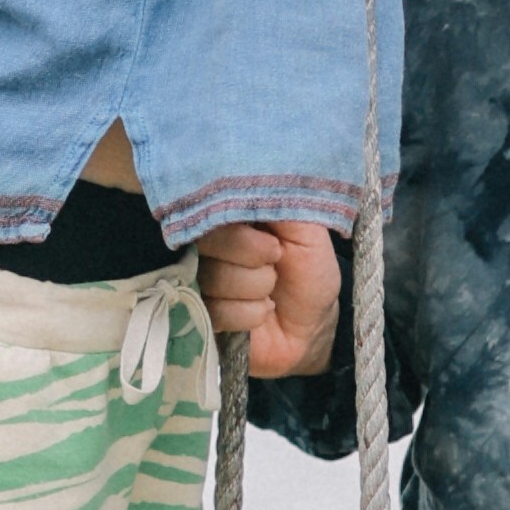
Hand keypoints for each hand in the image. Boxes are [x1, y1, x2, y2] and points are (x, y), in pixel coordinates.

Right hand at [199, 217, 340, 379]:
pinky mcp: (198, 314)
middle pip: (207, 242)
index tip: (274, 245)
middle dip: (255, 259)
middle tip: (277, 263)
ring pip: (213, 278)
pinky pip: (215, 310)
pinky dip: (250, 313)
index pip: (212, 207)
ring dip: (256, 288)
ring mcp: (199, 280)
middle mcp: (207, 245)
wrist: (311, 328)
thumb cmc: (309, 273)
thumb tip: (251, 181)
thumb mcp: (308, 232)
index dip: (243, 231)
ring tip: (271, 291)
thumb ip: (281, 203)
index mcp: (230, 217)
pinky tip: (262, 312)